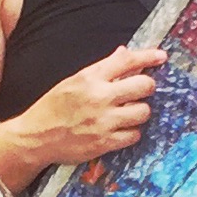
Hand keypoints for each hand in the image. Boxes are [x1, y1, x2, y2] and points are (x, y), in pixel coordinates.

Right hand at [6, 44, 167, 170]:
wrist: (35, 137)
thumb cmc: (52, 108)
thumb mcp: (73, 81)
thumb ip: (101, 69)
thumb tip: (123, 54)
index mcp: (89, 78)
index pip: (127, 60)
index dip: (148, 56)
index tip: (161, 56)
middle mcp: (99, 97)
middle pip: (144, 85)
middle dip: (147, 86)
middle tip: (141, 90)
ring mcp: (104, 121)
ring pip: (143, 112)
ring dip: (140, 111)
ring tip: (128, 112)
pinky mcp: (105, 143)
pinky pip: (134, 135)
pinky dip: (131, 132)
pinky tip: (121, 129)